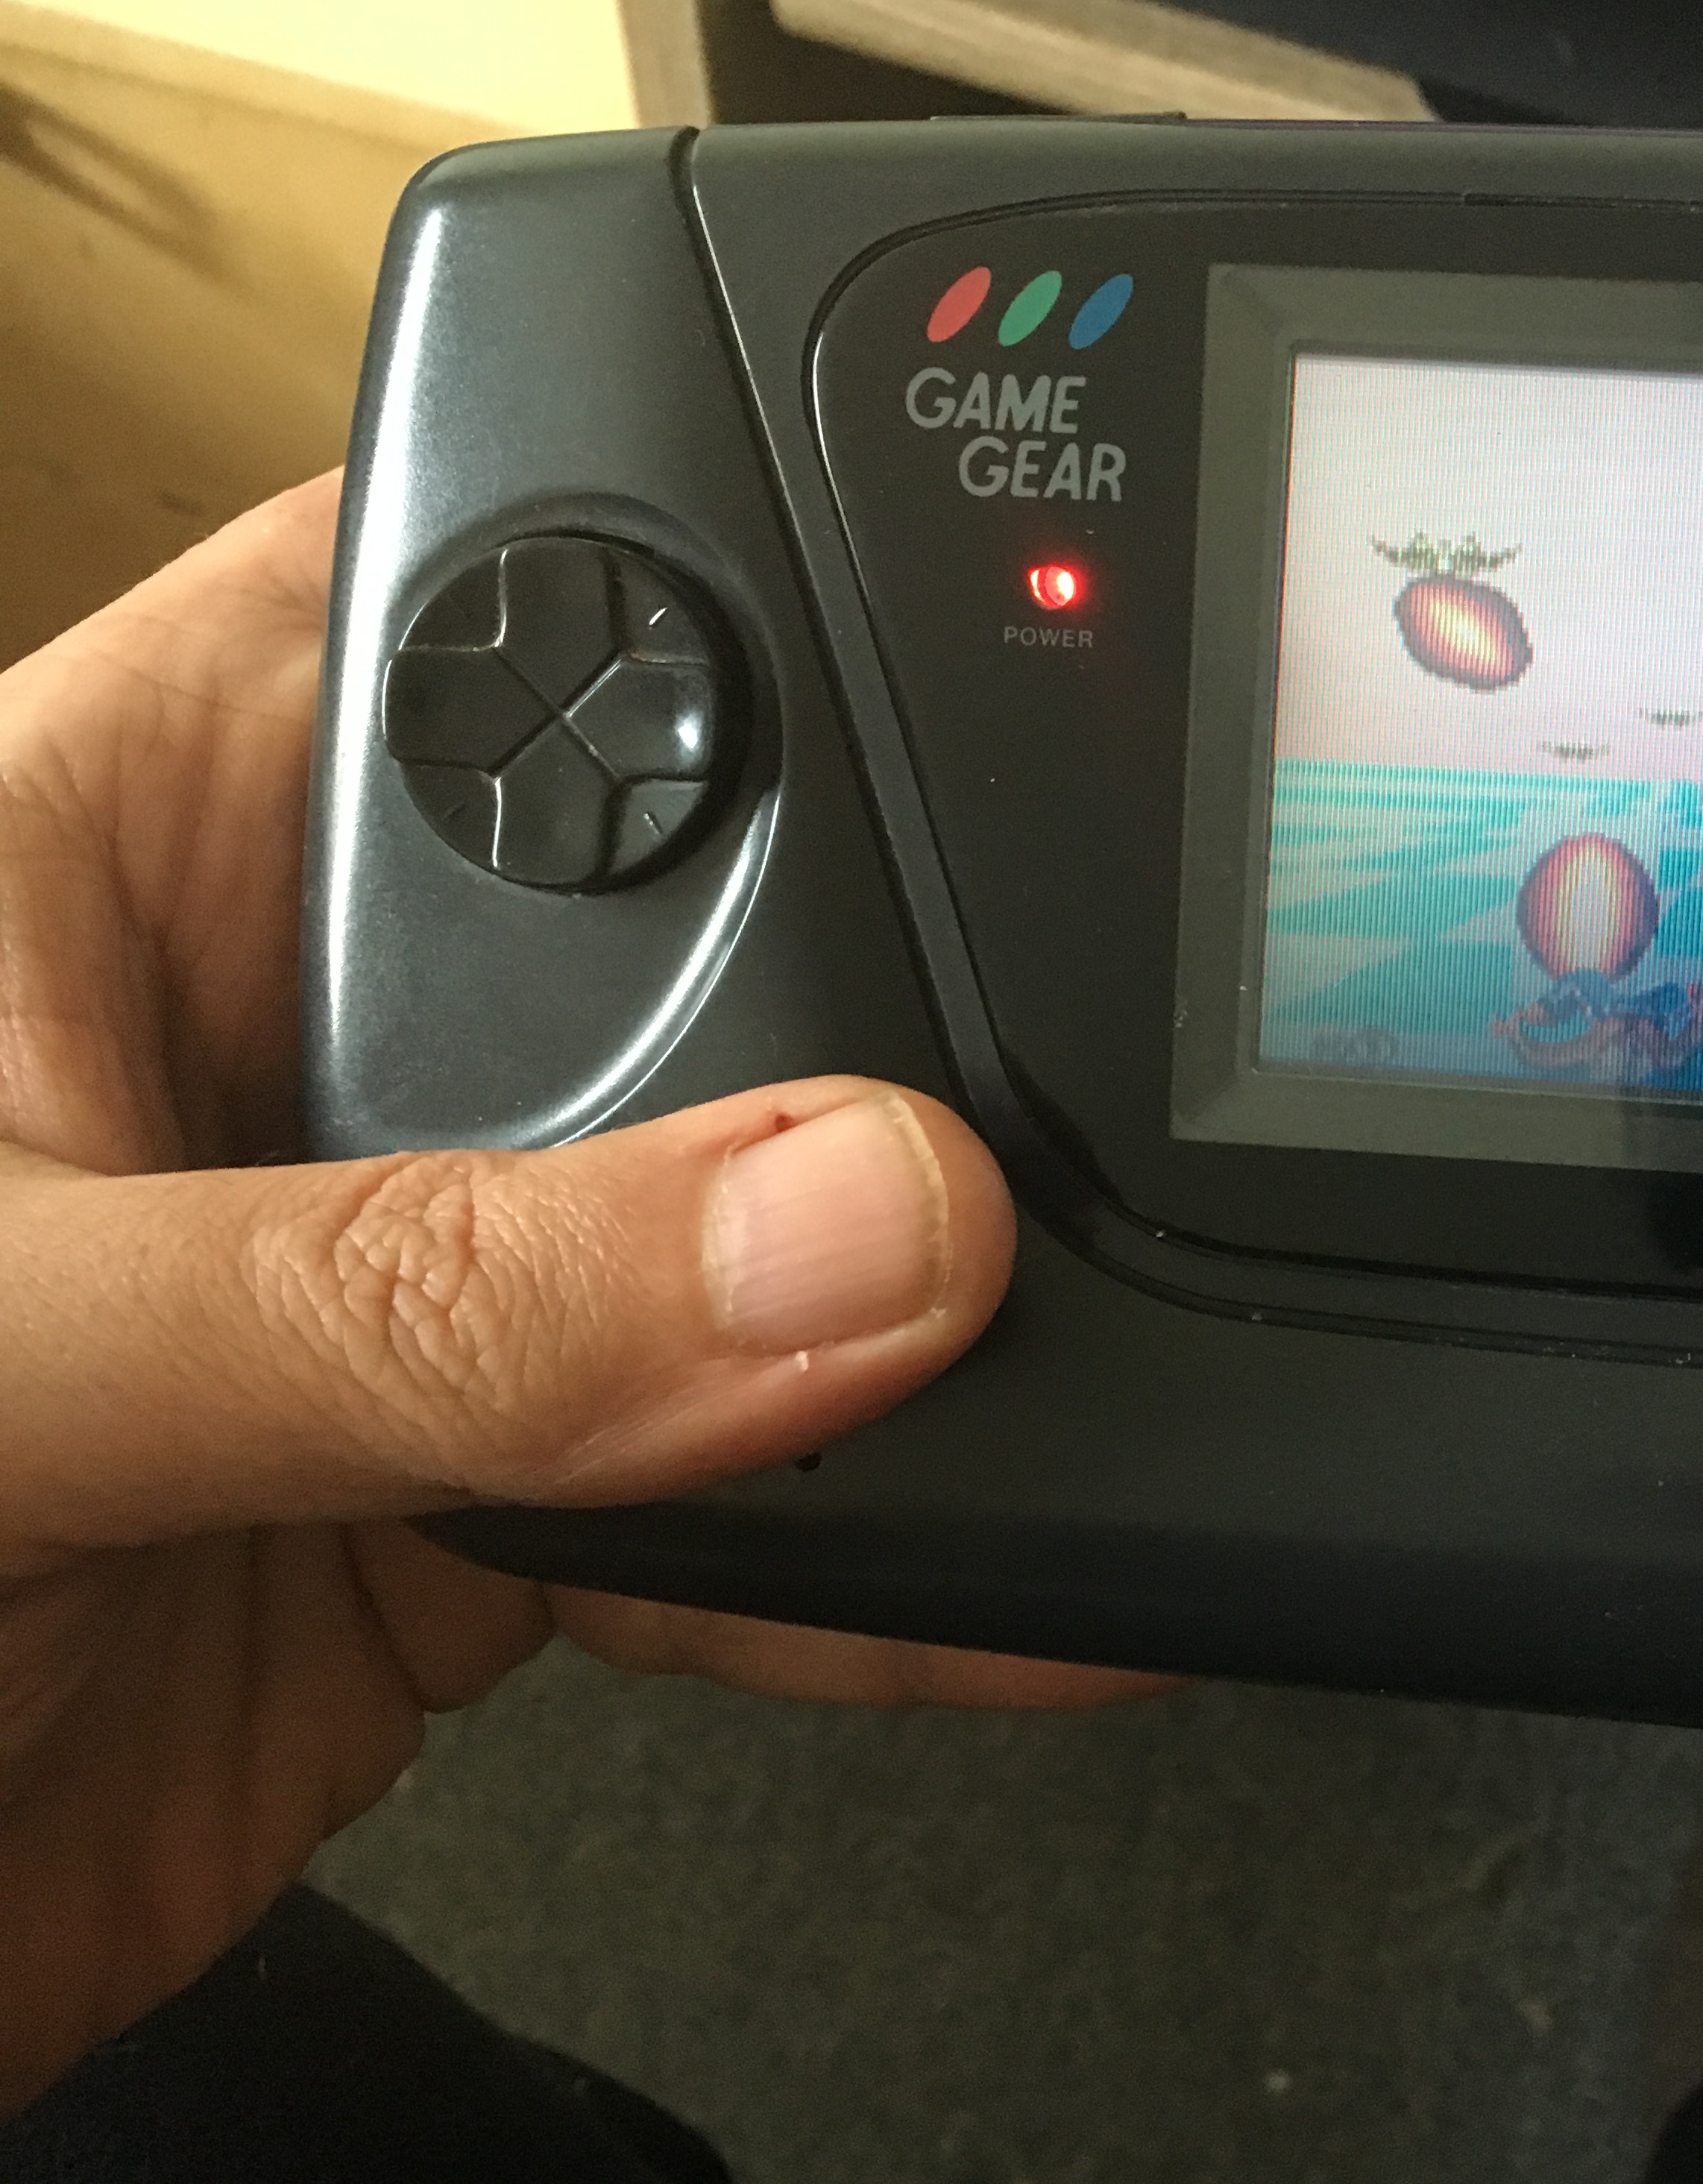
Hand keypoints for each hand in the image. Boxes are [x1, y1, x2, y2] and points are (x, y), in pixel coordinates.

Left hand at [0, 476, 1158, 2109]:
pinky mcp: (461, 1516)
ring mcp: (393, 1288)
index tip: (1000, 686)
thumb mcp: (0, 1358)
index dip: (737, 608)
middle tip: (1083, 1105)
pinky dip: (895, 1570)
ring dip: (925, 1333)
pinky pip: (739, 1510)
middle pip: (697, 943)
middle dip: (892, 1029)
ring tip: (1109, 1344)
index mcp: (127, 848)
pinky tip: (1032, 1575)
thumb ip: (401, 1292)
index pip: (483, 619)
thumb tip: (842, 1227)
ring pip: (749, 1254)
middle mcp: (287, 1040)